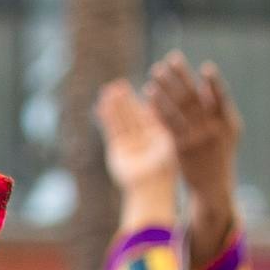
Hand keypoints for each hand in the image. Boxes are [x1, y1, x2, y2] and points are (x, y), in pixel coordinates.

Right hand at [95, 78, 177, 197]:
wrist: (151, 185)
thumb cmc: (165, 165)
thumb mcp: (167, 138)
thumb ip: (161, 121)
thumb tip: (156, 102)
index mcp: (159, 136)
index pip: (151, 114)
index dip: (146, 100)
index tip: (143, 85)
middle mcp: (143, 140)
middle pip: (133, 116)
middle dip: (126, 101)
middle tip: (119, 84)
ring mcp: (129, 145)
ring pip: (121, 121)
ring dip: (114, 107)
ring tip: (107, 90)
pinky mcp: (117, 150)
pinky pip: (112, 130)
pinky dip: (106, 118)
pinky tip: (102, 106)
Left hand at [146, 53, 240, 220]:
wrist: (212, 185)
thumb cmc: (219, 154)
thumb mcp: (227, 132)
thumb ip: (218, 109)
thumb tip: (206, 83)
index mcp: (229, 123)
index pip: (221, 99)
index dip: (214, 83)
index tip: (205, 67)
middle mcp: (214, 129)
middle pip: (195, 98)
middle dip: (182, 77)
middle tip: (169, 60)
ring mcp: (197, 138)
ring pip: (179, 108)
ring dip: (165, 87)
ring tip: (154, 71)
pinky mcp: (180, 147)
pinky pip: (167, 122)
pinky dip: (158, 106)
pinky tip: (149, 93)